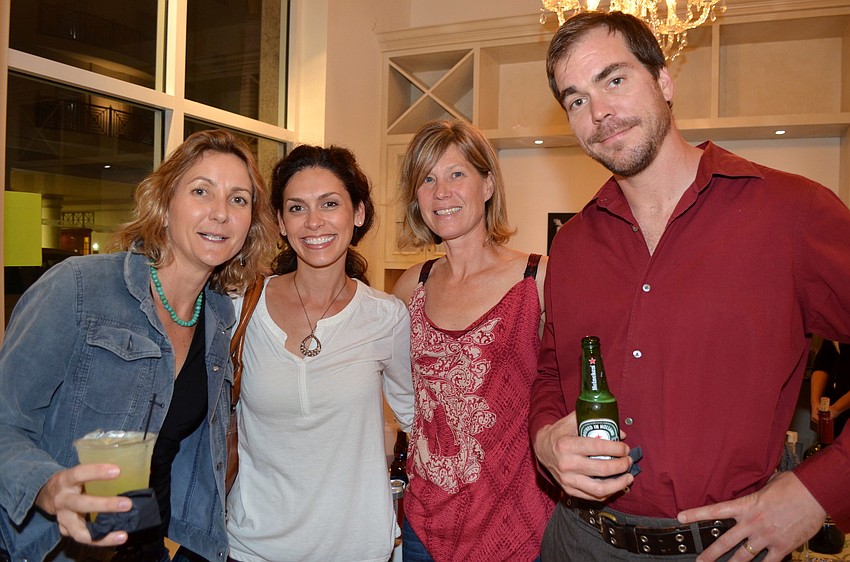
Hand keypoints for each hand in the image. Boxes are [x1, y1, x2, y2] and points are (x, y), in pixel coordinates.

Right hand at [35, 464, 132, 546]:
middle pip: (81, 504)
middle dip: (105, 505)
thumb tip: (124, 472)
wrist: (48, 495)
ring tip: (122, 535)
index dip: (97, 472)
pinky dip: (101, 540)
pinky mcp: (65, 531)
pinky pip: (84, 539)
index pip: (79, 474)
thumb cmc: (70, 482)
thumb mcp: (76, 474)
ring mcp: (63, 519)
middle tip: (127, 504)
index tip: (117, 471)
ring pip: (80, 531)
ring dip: (102, 535)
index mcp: (65, 481)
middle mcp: (62, 501)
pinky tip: (116, 538)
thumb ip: (94, 474)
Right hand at [533, 411, 632, 500]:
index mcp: (567, 445)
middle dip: (621, 465)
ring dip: (619, 483)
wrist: (541, 448)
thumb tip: (620, 432)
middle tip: (628, 460)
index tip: (625, 448)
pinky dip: (608, 493)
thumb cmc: (559, 433)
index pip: (598, 447)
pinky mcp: (569, 490)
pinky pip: (593, 497)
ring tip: (628, 476)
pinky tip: (616, 485)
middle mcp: (567, 464)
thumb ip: (595, 422)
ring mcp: (567, 480)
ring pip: (599, 488)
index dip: (617, 448)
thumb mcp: (572, 421)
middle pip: (602, 469)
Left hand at [677, 471, 824, 561]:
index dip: (695, 514)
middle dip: (710, 554)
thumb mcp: (767, 485)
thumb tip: (756, 496)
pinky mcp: (782, 546)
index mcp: (745, 505)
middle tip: (699, 561)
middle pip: (725, 541)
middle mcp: (752, 523)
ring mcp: (766, 536)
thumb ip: (756, 496)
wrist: (813, 493)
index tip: (680, 518)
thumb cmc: (792, 485)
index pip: (714, 510)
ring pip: (743, 556)